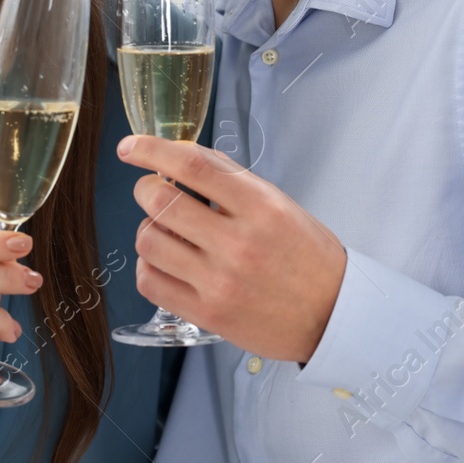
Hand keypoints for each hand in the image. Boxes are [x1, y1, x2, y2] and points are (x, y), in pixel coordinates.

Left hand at [119, 135, 344, 362]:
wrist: (333, 315)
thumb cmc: (306, 256)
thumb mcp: (279, 204)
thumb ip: (230, 180)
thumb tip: (179, 156)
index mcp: (261, 207)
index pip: (192, 166)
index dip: (152, 150)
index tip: (130, 147)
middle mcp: (238, 243)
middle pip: (160, 201)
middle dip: (146, 189)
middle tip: (155, 192)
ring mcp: (220, 282)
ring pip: (148, 241)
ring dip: (149, 230)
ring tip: (169, 233)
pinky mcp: (207, 314)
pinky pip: (150, 282)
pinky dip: (149, 267)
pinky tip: (167, 263)